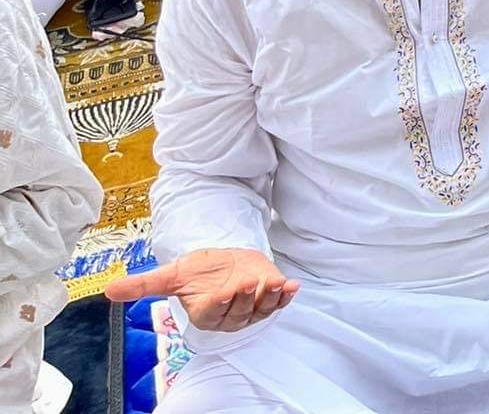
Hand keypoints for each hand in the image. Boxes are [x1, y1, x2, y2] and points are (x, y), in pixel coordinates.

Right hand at [105, 249, 297, 332]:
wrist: (223, 262)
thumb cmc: (198, 271)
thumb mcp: (172, 275)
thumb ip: (143, 286)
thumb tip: (107, 290)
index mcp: (205, 312)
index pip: (212, 313)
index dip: (219, 304)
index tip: (223, 293)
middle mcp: (229, 314)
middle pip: (238, 312)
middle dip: (245, 297)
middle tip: (248, 281)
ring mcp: (251, 307)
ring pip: (260, 308)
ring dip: (269, 298)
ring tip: (275, 283)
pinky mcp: (269, 297)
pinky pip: (279, 302)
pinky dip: (287, 296)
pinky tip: (293, 285)